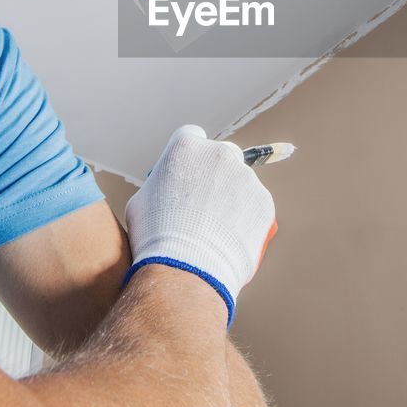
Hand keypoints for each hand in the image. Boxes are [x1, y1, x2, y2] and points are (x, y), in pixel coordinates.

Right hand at [124, 125, 276, 325]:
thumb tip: (167, 188)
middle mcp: (220, 154)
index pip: (191, 138)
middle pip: (221, 155)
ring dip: (233, 198)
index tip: (187, 174)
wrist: (186, 268)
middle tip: (205, 204)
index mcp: (186, 146)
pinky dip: (247, 219)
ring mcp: (246, 177)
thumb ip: (159, 184)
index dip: (189, 157)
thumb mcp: (141, 201)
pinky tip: (232, 240)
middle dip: (215, 174)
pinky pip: (256, 206)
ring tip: (216, 232)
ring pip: (241, 183)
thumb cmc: (155, 236)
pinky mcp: (265, 202)